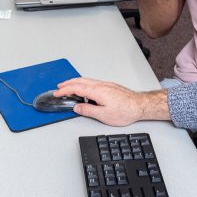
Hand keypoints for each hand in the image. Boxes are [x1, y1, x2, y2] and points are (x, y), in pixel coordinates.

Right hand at [55, 78, 169, 126]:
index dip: (64, 90)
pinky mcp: (110, 86)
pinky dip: (83, 83)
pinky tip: (84, 89)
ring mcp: (106, 84)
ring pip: (86, 80)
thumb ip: (88, 110)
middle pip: (80, 81)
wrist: (140, 105)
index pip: (76, 88)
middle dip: (67, 83)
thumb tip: (77, 108)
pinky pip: (92, 82)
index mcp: (97, 91)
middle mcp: (100, 85)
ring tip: (68, 87)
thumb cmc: (125, 110)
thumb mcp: (104, 115)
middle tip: (59, 87)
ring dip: (75, 82)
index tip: (56, 93)